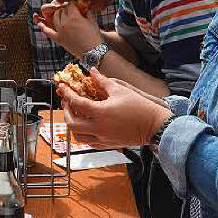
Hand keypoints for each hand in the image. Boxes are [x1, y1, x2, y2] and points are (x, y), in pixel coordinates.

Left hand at [34, 2, 100, 57]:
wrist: (93, 52)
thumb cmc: (95, 36)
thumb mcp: (92, 20)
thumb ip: (87, 11)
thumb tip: (84, 5)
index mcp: (75, 17)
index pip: (70, 5)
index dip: (73, 4)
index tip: (75, 5)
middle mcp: (66, 23)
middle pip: (62, 11)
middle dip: (66, 9)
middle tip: (71, 12)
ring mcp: (61, 31)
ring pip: (55, 18)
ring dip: (58, 15)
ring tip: (63, 16)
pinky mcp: (59, 39)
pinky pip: (48, 32)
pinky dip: (42, 27)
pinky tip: (39, 23)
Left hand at [56, 68, 171, 148]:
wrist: (155, 125)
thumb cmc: (140, 107)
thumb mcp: (120, 90)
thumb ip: (103, 81)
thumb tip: (93, 72)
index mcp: (101, 113)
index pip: (76, 103)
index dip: (67, 94)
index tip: (63, 87)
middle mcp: (99, 128)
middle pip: (72, 123)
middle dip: (66, 111)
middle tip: (67, 102)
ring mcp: (103, 139)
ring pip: (78, 136)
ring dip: (72, 125)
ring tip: (75, 114)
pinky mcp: (108, 145)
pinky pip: (89, 143)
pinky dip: (83, 135)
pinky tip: (85, 126)